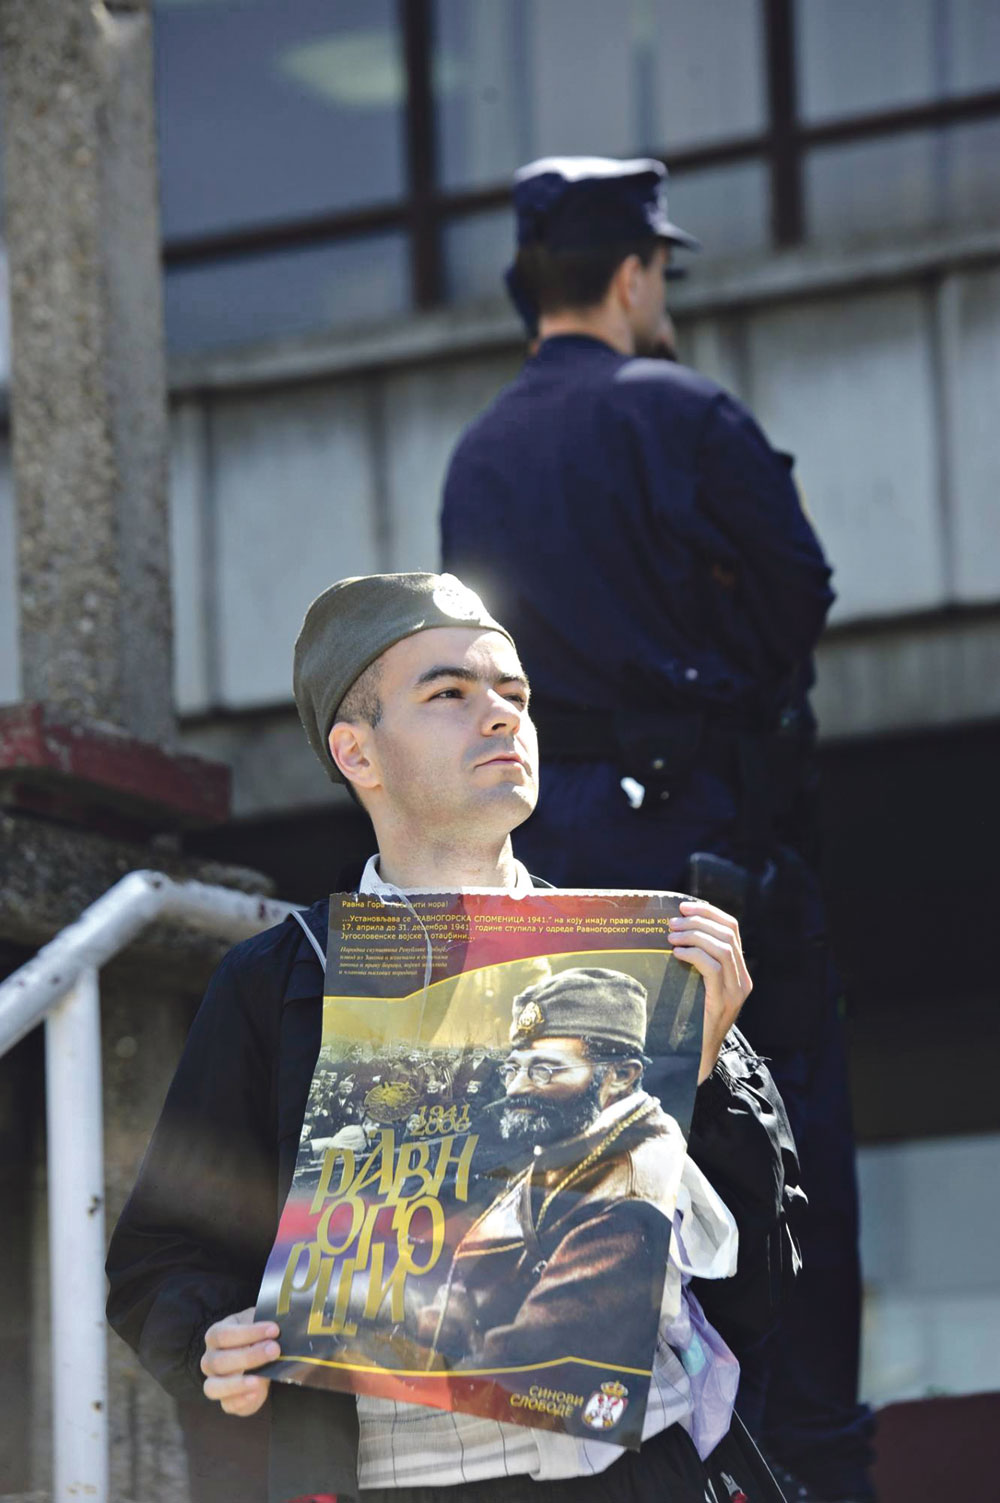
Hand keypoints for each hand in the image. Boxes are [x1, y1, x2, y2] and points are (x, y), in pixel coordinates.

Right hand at [200, 1307, 279, 1415]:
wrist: (261, 1354)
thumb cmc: (258, 1335)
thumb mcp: (260, 1326)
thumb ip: (265, 1327)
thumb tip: (279, 1327)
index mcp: (215, 1336)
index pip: (223, 1335)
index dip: (248, 1332)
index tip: (274, 1330)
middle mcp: (209, 1360)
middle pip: (219, 1361)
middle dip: (249, 1357)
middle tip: (274, 1350)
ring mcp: (214, 1382)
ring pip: (213, 1387)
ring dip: (237, 1384)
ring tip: (260, 1379)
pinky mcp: (227, 1401)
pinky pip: (228, 1405)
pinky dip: (242, 1401)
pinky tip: (257, 1393)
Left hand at [669, 900, 751, 1082]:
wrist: (696, 1060)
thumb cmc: (689, 1022)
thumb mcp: (696, 987)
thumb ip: (695, 965)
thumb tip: (672, 933)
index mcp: (738, 974)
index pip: (732, 930)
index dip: (709, 913)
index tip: (685, 906)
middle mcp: (742, 981)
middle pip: (728, 934)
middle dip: (699, 920)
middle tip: (672, 920)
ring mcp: (735, 992)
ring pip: (722, 947)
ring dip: (693, 934)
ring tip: (671, 934)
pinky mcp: (723, 1001)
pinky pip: (712, 967)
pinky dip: (693, 953)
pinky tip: (676, 953)